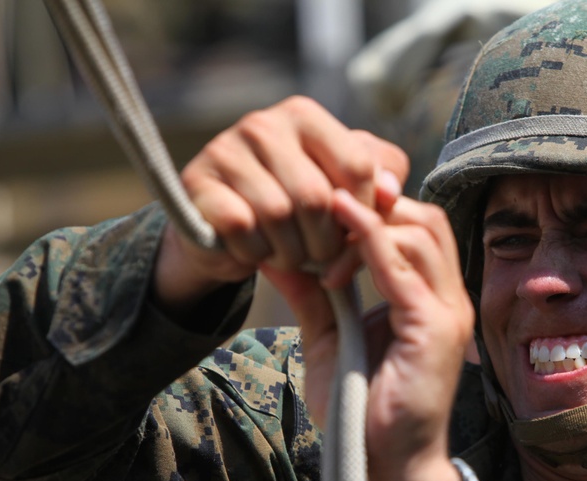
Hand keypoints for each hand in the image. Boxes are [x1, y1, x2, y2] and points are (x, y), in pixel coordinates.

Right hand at [153, 95, 407, 315]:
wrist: (228, 232)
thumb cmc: (295, 207)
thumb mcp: (342, 190)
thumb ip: (377, 182)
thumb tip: (390, 193)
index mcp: (306, 116)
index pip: (358, 165)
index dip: (365, 213)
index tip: (356, 235)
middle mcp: (264, 124)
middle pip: (317, 197)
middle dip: (326, 243)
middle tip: (321, 258)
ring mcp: (225, 150)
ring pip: (278, 214)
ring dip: (291, 252)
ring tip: (291, 256)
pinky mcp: (196, 182)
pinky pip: (241, 227)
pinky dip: (255, 252)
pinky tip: (258, 251)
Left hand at [266, 191, 474, 480]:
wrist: (384, 467)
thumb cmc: (360, 409)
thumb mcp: (330, 338)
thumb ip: (312, 294)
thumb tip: (276, 255)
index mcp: (428, 297)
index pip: (416, 226)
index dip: (375, 207)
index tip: (325, 207)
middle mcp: (447, 297)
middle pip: (425, 217)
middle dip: (377, 202)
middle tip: (325, 208)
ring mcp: (446, 312)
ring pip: (421, 231)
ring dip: (368, 222)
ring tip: (323, 238)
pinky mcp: (434, 330)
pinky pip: (405, 267)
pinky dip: (370, 241)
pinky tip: (337, 238)